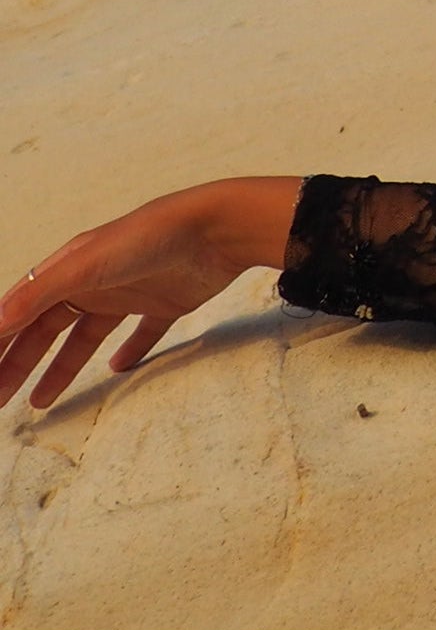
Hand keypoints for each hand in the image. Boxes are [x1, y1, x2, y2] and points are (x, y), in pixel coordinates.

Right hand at [0, 177, 302, 409]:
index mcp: (68, 269)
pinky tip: (119, 369)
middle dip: (19, 363)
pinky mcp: (167, 303)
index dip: (0, 342)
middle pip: (46, 330)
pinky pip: (143, 332)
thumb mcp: (85, 266)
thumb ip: (39, 296)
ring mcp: (130, 292)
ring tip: (39, 402)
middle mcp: (94, 281)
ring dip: (61, 367)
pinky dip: (130, 352)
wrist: (219, 228)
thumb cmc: (148, 238)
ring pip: (85, 337)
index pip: (21, 313)